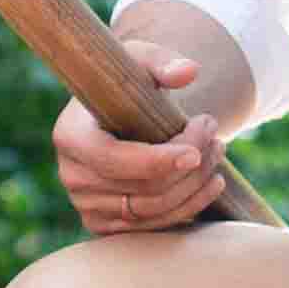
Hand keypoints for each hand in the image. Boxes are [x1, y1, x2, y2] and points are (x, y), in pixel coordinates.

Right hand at [52, 40, 228, 233]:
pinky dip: (189, 207)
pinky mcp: (106, 225)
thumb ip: (161, 61)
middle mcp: (73, 177)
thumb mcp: (139, 60)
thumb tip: (188, 71)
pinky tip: (212, 183)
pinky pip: (154, 227)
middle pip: (142, 188)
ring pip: (154, 211)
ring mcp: (87, 206)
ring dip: (196, 186)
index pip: (114, 160)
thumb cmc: (125, 84)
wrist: (113, 114)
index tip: (197, 150)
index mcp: (71, 136)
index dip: (158, 161)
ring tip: (217, 154)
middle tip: (216, 138)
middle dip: (190, 166)